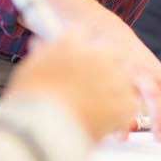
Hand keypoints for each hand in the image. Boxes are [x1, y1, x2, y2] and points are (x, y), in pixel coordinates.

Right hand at [6, 31, 141, 142]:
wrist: (46, 129)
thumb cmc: (32, 101)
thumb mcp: (30, 69)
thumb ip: (42, 53)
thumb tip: (40, 44)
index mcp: (72, 42)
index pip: (82, 32)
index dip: (80, 46)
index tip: (78, 55)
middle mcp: (97, 55)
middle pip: (110, 50)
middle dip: (104, 62)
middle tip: (92, 80)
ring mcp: (115, 77)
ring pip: (124, 74)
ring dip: (115, 84)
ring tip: (98, 102)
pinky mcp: (126, 101)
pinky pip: (130, 101)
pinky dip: (121, 109)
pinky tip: (106, 116)